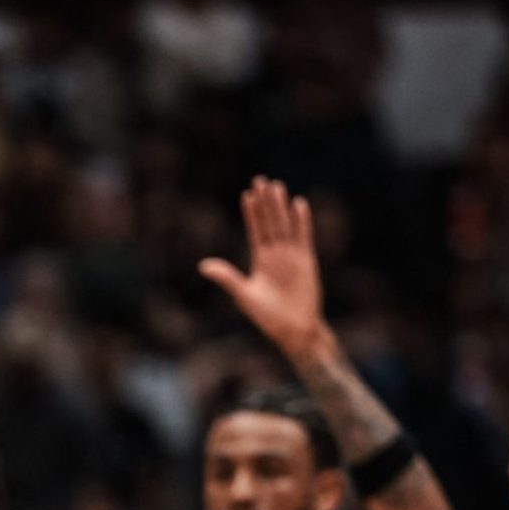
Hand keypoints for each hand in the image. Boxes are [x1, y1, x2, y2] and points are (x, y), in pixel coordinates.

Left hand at [199, 176, 329, 357]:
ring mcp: (292, 256)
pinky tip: (298, 204)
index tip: (247, 194)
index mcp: (260, 261)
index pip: (255, 231)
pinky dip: (301, 221)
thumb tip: (202, 265)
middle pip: (269, 222)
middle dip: (265, 202)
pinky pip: (303, 236)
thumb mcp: (244, 295)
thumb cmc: (268, 317)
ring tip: (276, 186)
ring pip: (284, 225)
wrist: (293, 329)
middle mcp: (276, 254)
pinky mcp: (306, 260)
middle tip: (261, 180)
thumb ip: (226, 277)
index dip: (251, 213)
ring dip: (280, 206)